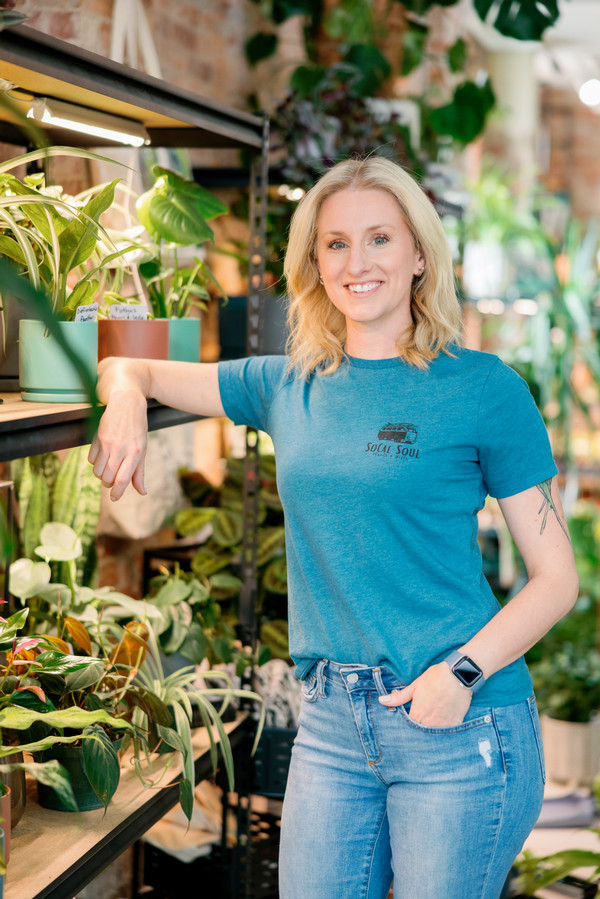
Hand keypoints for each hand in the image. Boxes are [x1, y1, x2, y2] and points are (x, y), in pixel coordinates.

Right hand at [88, 385, 148, 500]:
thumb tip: (142, 492)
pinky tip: (102, 454)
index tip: (114, 497)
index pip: (123, 480)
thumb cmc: (137, 427)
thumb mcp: (143, 448)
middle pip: (108, 478)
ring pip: (97, 471)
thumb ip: (139, 472)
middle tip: (112, 479)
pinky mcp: (97, 437)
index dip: (117, 492)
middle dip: (109, 483)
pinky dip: (95, 462)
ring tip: (108, 466)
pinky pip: (91, 459)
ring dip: (101, 474)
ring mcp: (107, 443)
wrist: (126, 401)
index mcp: (136, 453)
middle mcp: (121, 449)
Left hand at [378, 661, 472, 726]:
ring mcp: (443, 725)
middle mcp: (429, 724)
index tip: (408, 723)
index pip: (407, 728)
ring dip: (431, 731)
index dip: (406, 726)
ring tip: (432, 721)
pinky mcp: (455, 724)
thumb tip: (381, 701)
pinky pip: (448, 733)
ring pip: (434, 735)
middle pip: (420, 733)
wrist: (459, 675)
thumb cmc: (436, 678)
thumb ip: (398, 697)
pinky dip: (445, 730)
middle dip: (419, 729)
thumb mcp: (415, 686)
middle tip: (422, 721)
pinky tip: (444, 722)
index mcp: (417, 715)